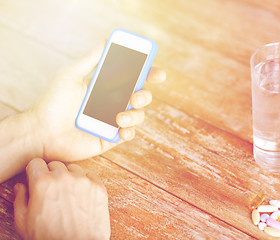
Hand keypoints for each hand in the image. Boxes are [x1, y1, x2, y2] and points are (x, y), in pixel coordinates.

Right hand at [14, 158, 109, 239]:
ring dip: (70, 177)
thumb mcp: (24, 222)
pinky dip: (86, 182)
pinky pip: (91, 176)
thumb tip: (21, 187)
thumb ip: (20, 199)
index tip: (37, 178)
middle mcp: (64, 177)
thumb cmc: (49, 238)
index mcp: (43, 183)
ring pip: (74, 169)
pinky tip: (82, 196)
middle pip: (56, 165)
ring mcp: (83, 181)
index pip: (36, 163)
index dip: (35, 172)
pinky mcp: (98, 187)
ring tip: (68, 194)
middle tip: (53, 190)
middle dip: (52, 175)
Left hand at [30, 42, 165, 161]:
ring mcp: (112, 121)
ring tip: (118, 117)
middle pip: (141, 97)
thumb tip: (107, 41)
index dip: (148, 75)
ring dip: (135, 115)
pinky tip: (121, 130)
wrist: (41, 133)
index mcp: (106, 87)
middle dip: (144, 96)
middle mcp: (112, 103)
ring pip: (138, 115)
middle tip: (134, 97)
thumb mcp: (71, 75)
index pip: (132, 79)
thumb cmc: (52, 103)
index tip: (158, 74)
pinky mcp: (111, 137)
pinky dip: (130, 132)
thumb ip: (91, 60)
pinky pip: (130, 134)